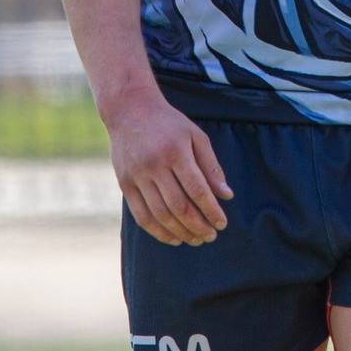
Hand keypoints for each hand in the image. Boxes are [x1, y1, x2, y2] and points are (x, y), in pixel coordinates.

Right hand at [104, 91, 232, 245]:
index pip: (197, 189)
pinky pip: (141, 215)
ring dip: (180, 232)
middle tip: (210, 236)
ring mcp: (137, 175)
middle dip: (197, 225)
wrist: (130, 110)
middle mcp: (154, 164)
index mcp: (176, 151)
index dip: (211, 210)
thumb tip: (226, 195)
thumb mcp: (196, 136)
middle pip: (178, 205)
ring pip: (160, 214)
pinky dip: (157, 231)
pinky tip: (173, 237)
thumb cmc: (169, 124)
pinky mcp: (125, 183)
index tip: (222, 223)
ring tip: (195, 239)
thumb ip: (211, 166)